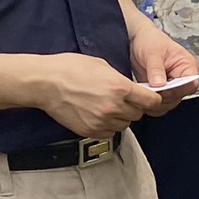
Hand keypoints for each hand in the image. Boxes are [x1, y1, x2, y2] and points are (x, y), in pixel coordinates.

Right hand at [36, 53, 160, 137]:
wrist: (46, 83)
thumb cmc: (70, 69)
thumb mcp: (102, 65)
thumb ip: (121, 80)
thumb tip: (132, 89)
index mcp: (120, 88)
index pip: (151, 101)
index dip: (152, 99)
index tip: (149, 97)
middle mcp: (114, 107)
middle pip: (138, 114)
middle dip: (134, 107)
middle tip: (123, 99)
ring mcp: (102, 121)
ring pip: (125, 125)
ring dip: (121, 117)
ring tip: (108, 106)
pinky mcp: (90, 131)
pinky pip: (109, 133)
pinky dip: (108, 126)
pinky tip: (99, 114)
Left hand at [128, 22, 198, 114]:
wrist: (138, 40)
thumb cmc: (150, 40)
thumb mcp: (152, 52)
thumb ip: (156, 69)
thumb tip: (160, 85)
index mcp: (187, 66)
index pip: (190, 85)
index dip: (177, 90)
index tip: (162, 89)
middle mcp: (182, 79)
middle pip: (179, 97)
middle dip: (163, 98)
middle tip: (148, 94)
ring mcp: (172, 87)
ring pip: (168, 104)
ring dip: (155, 103)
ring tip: (142, 94)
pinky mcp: (161, 92)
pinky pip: (158, 104)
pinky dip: (149, 104)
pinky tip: (140, 97)